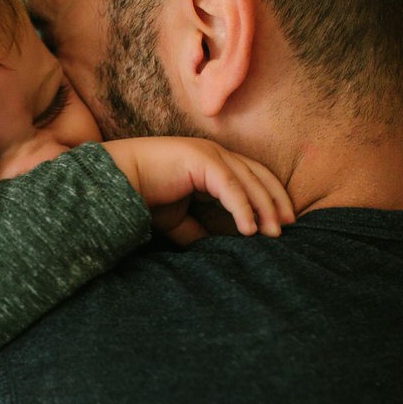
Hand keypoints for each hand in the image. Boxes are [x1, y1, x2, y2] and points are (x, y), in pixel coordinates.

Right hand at [102, 137, 294, 244]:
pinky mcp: (200, 159)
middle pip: (258, 175)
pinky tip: (249, 230)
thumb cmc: (142, 196)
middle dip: (275, 201)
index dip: (269, 198)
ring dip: (264, 208)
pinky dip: (242, 208)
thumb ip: (199, 231)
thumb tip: (218, 250)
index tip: (282, 222)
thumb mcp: (178, 220)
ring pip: (248, 181)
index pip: (252, 177)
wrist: (115, 182)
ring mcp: (208, 153)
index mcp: (211, 163)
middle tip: (288, 227)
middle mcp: (214, 153)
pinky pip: (229, 186)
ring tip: (273, 233)